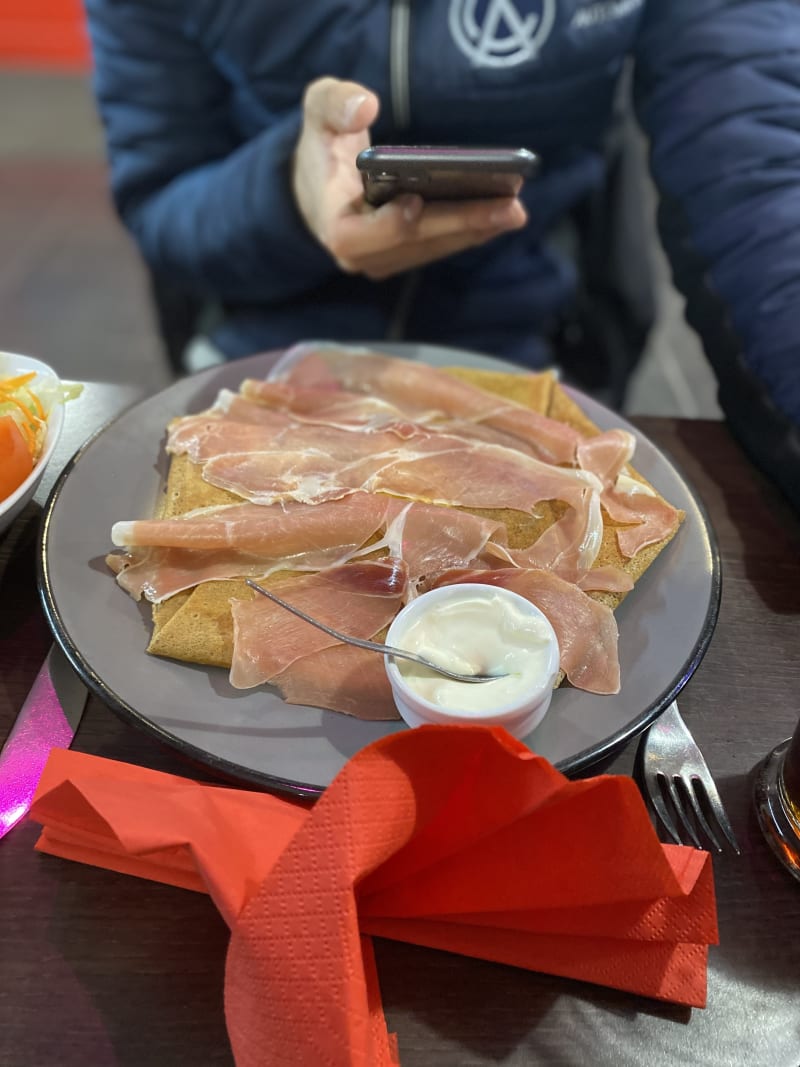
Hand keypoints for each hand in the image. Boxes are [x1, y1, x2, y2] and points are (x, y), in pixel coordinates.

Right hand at [292, 77, 526, 280]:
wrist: (322, 186)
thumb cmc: (323, 145)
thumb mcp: (317, 110)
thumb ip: (333, 104)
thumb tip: (365, 107)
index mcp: (330, 221)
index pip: (354, 237)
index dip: (387, 224)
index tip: (415, 201)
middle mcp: (359, 252)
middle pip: (412, 242)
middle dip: (460, 223)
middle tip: (508, 207)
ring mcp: (384, 259)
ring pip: (433, 248)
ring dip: (476, 230)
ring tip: (515, 208)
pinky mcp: (406, 257)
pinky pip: (441, 246)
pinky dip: (472, 230)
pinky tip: (505, 213)